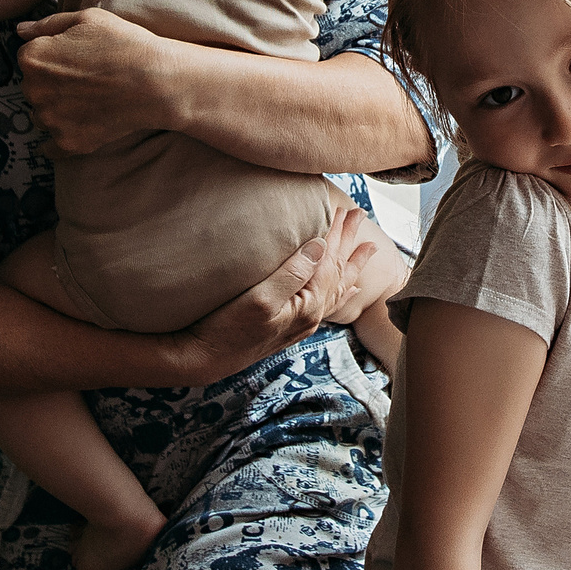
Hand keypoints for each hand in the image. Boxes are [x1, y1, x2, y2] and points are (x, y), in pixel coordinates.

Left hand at [15, 7, 182, 155]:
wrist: (157, 83)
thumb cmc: (125, 46)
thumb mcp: (88, 19)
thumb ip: (48, 24)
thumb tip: (21, 30)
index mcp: (33, 58)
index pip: (29, 58)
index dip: (53, 57)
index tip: (75, 59)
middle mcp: (34, 91)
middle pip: (34, 88)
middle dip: (52, 84)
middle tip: (85, 80)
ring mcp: (50, 120)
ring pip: (42, 115)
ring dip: (57, 110)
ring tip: (88, 101)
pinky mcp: (67, 143)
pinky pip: (49, 147)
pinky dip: (61, 138)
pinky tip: (79, 127)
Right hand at [171, 207, 394, 380]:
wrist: (203, 360)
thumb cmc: (225, 328)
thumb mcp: (259, 298)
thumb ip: (292, 272)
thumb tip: (320, 246)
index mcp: (308, 305)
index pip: (329, 262)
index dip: (336, 234)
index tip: (345, 209)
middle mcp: (311, 316)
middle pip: (338, 272)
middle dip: (349, 243)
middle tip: (360, 215)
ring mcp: (302, 323)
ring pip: (336, 288)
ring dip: (350, 265)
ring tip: (367, 249)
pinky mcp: (290, 327)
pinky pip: (328, 303)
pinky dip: (341, 291)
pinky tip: (348, 288)